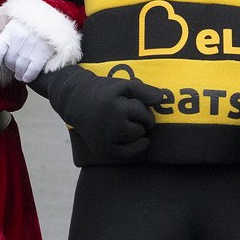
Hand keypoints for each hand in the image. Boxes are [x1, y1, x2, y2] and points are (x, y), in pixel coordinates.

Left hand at [0, 20, 56, 83]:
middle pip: (9, 61)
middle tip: (14, 66)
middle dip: (10, 66)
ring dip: (18, 73)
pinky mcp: (42, 54)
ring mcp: (31, 47)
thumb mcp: (16, 26)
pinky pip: (31, 71)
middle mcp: (20, 39)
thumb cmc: (32, 24)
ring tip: (19, 74)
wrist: (54, 21)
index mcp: (11, 31)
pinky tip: (26, 77)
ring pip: (19, 68)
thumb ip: (4, 39)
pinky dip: (28, 76)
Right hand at [41, 67, 162, 161]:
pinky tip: (142, 142)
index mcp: (115, 107)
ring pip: (138, 140)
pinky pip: (129, 154)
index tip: (132, 104)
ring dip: (138, 133)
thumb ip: (144, 90)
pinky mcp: (103, 151)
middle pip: (142, 128)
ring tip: (127, 124)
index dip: (142, 108)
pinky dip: (137, 148)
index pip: (143, 113)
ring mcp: (106, 140)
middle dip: (141, 121)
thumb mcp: (122, 85)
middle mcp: (110, 125)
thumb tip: (163, 98)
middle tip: (129, 114)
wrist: (75, 102)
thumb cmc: (103, 92)